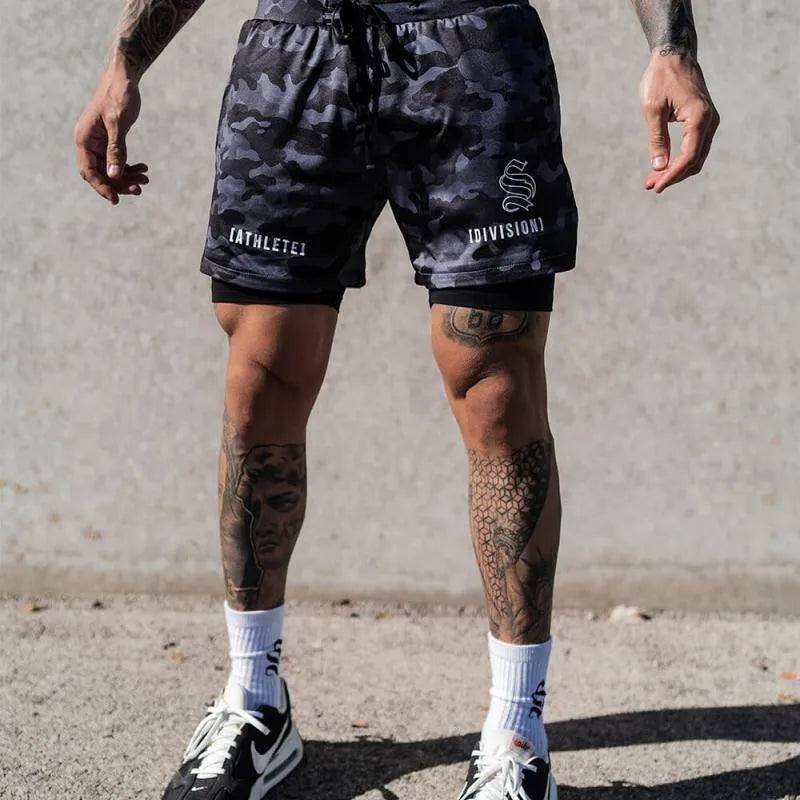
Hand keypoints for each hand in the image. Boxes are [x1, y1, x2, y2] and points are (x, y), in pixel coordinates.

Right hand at [73, 68, 148, 204]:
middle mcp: (88, 142)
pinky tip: (143, 168)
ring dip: (127, 176)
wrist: (124, 76)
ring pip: (110, 168)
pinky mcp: (109, 139)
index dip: (102, 187)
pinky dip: (129, 166)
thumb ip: (116, 150)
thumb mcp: (118, 123)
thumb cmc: (119, 95)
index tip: (117, 200)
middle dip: (119, 183)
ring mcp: (98, 141)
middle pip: (100, 173)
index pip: (89, 171)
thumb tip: (113, 174)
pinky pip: (117, 160)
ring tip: (145, 179)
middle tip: (139, 189)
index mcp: (84, 138)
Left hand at [639, 52, 719, 192]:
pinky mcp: (703, 121)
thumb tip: (658, 167)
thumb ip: (657, 139)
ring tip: (653, 179)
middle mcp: (710, 121)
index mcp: (699, 118)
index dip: (672, 175)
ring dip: (676, 170)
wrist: (674, 55)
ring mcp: (709, 121)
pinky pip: (695, 147)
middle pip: (694, 161)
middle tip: (650, 186)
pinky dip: (680, 159)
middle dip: (672, 176)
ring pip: (696, 156)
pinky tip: (663, 166)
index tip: (655, 186)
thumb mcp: (653, 109)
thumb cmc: (661, 78)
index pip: (689, 157)